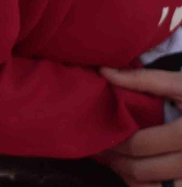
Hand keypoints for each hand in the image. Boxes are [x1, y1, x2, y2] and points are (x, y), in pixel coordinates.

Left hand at [101, 66, 181, 184]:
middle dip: (117, 160)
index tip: (99, 134)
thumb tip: (105, 73)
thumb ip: (144, 80)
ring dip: (130, 177)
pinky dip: (147, 186)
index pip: (140, 144)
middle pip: (143, 169)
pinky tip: (138, 174)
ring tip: (115, 162)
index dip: (114, 141)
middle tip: (101, 149)